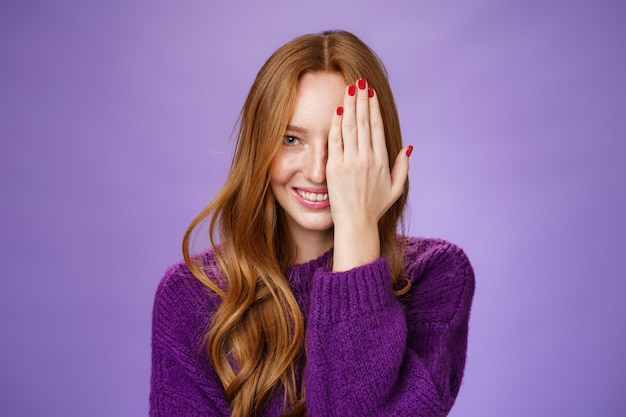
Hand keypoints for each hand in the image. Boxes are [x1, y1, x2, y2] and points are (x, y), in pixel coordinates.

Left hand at [327, 78, 410, 270]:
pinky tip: (338, 110)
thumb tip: (408, 146)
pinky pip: (335, 140)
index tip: (370, 93)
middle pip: (364, 121)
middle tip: (359, 81)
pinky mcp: (335, 167)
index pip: (376, 127)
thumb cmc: (375, 208)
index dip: (374, 107)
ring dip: (349, 105)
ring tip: (349, 89)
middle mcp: (367, 158)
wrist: (356, 223)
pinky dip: (336, 124)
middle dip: (361, 99)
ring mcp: (350, 162)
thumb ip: (402, 167)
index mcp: (381, 160)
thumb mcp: (395, 189)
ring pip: (350, 126)